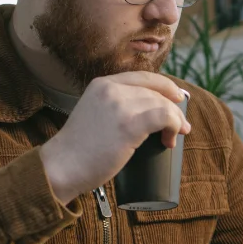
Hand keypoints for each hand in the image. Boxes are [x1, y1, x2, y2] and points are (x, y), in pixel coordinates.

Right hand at [39, 72, 191, 204]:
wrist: (61, 166)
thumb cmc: (79, 149)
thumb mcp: (94, 113)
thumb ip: (115, 106)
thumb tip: (149, 112)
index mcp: (102, 84)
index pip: (143, 77)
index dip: (165, 86)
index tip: (177, 97)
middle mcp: (111, 89)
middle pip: (156, 92)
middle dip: (174, 109)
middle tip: (181, 127)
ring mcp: (120, 105)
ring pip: (163, 104)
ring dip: (175, 121)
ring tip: (174, 137)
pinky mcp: (128, 124)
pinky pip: (164, 117)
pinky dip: (174, 127)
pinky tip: (170, 139)